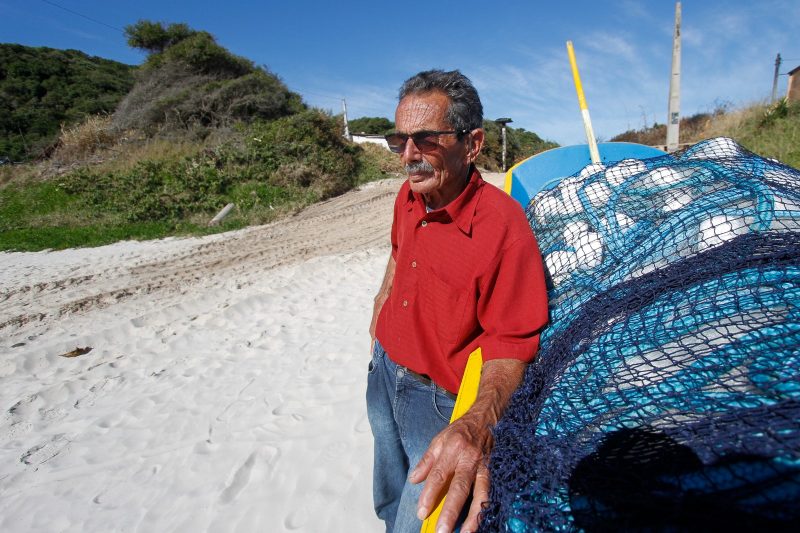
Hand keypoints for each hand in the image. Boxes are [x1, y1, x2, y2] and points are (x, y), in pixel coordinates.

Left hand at [409, 412, 492, 532]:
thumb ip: (427, 461)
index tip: (422, 512)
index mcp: (452, 450)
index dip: (429, 495)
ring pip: (480, 494)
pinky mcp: (495, 472)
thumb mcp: (439, 440)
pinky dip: (486, 509)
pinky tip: (481, 521)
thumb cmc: (461, 431)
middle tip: (442, 530)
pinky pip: (491, 493)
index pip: (438, 475)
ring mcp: (485, 467)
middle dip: (451, 511)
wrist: (487, 418)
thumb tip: (414, 479)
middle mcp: (469, 460)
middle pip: (460, 489)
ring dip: (473, 516)